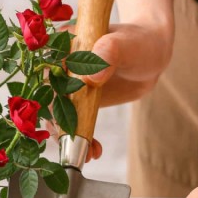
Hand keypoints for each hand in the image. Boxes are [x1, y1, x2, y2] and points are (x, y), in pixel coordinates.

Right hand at [50, 21, 173, 160]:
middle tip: (77, 144)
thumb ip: (109, 52)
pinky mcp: (76, 103)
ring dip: (69, 138)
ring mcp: (66, 87)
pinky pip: (73, 123)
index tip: (64, 120)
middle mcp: (58, 67)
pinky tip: (94, 152)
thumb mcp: (125, 45)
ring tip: (89, 154)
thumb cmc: (138, 44)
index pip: (47, 75)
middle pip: (49, 100)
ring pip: (58, 116)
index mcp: (61, 46)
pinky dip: (81, 139)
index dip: (53, 99)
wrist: (149, 57)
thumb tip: (92, 76)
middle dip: (60, 125)